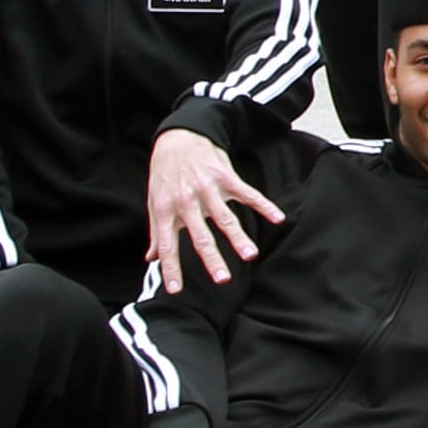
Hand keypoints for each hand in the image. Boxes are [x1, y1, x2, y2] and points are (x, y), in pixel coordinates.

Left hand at [144, 127, 282, 286]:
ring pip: (225, 218)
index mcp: (167, 210)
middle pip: (201, 236)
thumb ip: (156, 231)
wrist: (179, 137)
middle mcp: (187, 202)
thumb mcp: (154, 201)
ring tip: (250, 255)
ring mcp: (208, 189)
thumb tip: (151, 258)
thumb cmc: (165, 173)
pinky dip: (263, 206)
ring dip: (238, 238)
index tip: (176, 290)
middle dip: (212, 259)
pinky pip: (247, 194)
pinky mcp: (226, 177)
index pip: (168, 245)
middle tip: (223, 280)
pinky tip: (277, 218)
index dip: (171, 268)